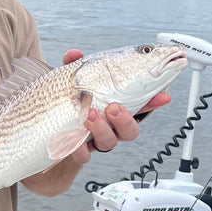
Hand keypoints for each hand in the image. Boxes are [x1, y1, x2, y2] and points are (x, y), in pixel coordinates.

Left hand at [61, 49, 170, 164]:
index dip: (153, 102)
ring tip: (88, 114)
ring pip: (108, 142)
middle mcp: (109, 127)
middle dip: (125, 120)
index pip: (141, 106)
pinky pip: (82, 155)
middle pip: (129, 131)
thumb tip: (74, 54)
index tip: (163, 96)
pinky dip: (79, 149)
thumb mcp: (74, 79)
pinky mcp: (78, 150)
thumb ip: (76, 67)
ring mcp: (95, 139)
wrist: (48, 119)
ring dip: (101, 128)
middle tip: (114, 107)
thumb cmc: (69, 98)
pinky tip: (73, 141)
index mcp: (116, 109)